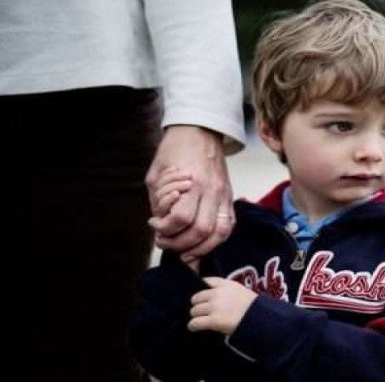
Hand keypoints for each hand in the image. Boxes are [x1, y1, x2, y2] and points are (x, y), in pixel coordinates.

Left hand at [145, 126, 234, 262]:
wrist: (200, 131)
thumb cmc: (175, 150)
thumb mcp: (156, 174)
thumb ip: (158, 202)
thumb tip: (162, 225)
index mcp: (192, 182)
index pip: (181, 218)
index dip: (164, 228)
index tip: (154, 224)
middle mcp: (212, 191)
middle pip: (201, 231)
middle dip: (180, 244)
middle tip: (165, 241)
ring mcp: (224, 195)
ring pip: (219, 233)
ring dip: (201, 249)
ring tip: (185, 252)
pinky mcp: (229, 198)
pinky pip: (228, 226)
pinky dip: (215, 240)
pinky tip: (201, 244)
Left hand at [189, 277, 256, 334]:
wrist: (261, 318)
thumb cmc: (255, 307)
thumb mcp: (242, 292)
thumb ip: (228, 292)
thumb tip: (217, 299)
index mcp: (225, 284)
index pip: (207, 281)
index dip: (202, 290)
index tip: (203, 297)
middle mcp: (217, 293)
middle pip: (196, 298)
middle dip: (198, 305)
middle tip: (202, 312)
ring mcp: (214, 307)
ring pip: (194, 310)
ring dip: (196, 316)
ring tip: (199, 320)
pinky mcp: (213, 320)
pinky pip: (195, 322)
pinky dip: (193, 326)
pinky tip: (194, 328)